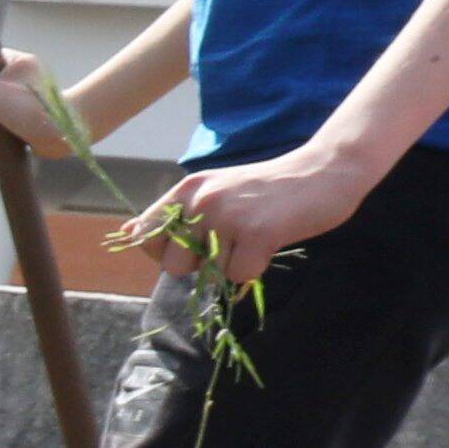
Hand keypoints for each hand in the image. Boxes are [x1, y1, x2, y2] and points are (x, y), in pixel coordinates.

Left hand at [138, 140, 377, 283]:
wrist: (324, 171)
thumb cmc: (267, 189)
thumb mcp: (213, 191)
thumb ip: (173, 215)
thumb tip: (124, 234)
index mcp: (186, 190)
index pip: (143, 237)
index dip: (163, 251)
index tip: (192, 243)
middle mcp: (201, 201)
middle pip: (174, 265)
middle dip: (201, 265)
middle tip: (233, 240)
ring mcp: (228, 216)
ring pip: (209, 274)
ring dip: (232, 265)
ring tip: (254, 237)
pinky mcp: (257, 233)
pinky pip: (239, 276)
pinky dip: (255, 269)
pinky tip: (270, 243)